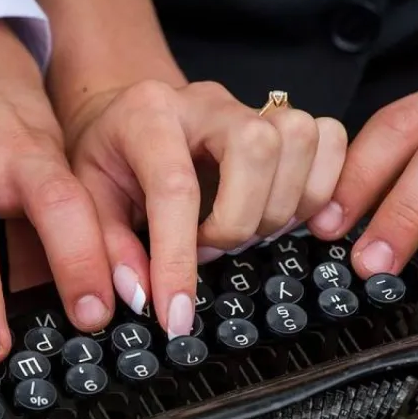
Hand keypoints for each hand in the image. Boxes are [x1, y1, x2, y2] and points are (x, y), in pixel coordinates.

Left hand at [65, 80, 346, 336]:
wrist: (125, 117)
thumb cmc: (107, 161)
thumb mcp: (86, 202)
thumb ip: (108, 249)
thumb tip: (141, 296)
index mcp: (147, 115)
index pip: (174, 187)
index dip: (178, 260)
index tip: (175, 316)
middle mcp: (205, 102)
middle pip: (257, 148)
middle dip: (240, 221)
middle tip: (208, 248)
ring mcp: (250, 106)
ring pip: (300, 141)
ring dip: (280, 208)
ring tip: (239, 232)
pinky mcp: (283, 120)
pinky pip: (331, 141)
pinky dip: (321, 188)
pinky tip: (285, 217)